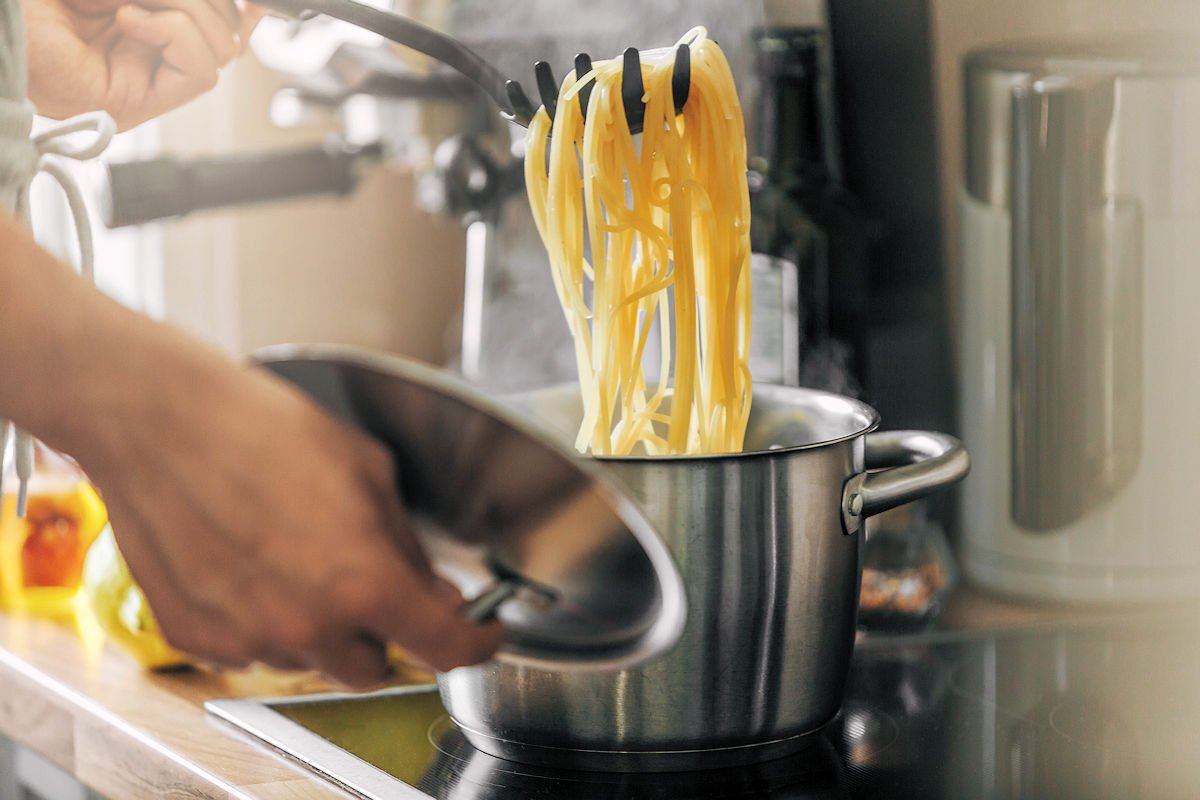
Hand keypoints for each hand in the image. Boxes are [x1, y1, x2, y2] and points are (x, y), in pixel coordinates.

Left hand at [23, 0, 263, 129]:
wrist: (3, 21)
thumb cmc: (39, 5)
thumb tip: (243, 6)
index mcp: (145, 23)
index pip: (219, 23)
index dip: (237, 9)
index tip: (254, 1)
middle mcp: (151, 55)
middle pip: (226, 32)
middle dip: (197, 1)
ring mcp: (146, 82)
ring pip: (220, 50)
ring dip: (182, 11)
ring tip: (127, 5)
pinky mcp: (139, 104)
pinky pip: (199, 73)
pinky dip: (172, 34)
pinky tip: (128, 20)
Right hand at [70, 349, 504, 686]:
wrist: (157, 421)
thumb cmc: (261, 428)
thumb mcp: (367, 469)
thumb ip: (408, 544)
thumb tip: (433, 589)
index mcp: (364, 581)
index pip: (445, 648)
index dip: (475, 643)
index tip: (480, 634)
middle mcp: (307, 623)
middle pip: (376, 670)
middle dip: (386, 634)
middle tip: (375, 587)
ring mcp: (248, 637)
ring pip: (312, 660)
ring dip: (322, 626)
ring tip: (294, 556)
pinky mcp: (197, 637)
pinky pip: (253, 650)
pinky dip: (265, 622)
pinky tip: (251, 565)